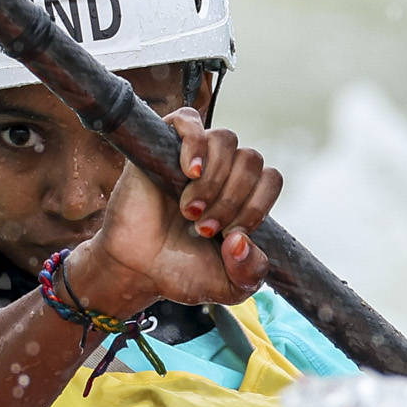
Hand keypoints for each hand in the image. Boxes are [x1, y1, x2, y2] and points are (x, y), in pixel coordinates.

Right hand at [66, 109, 279, 313]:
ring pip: (226, 140)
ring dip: (213, 181)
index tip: (230, 235)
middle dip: (232, 199)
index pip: (270, 179)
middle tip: (204, 228)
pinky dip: (195, 143)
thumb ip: (250, 273)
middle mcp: (222, 172)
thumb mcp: (228, 286)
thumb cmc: (179, 272)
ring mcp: (193, 157)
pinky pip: (189, 120)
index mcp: (243, 196)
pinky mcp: (162, 146)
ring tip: (189, 211)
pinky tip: (189, 172)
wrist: (136, 270)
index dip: (256, 206)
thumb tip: (241, 240)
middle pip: (251, 159)